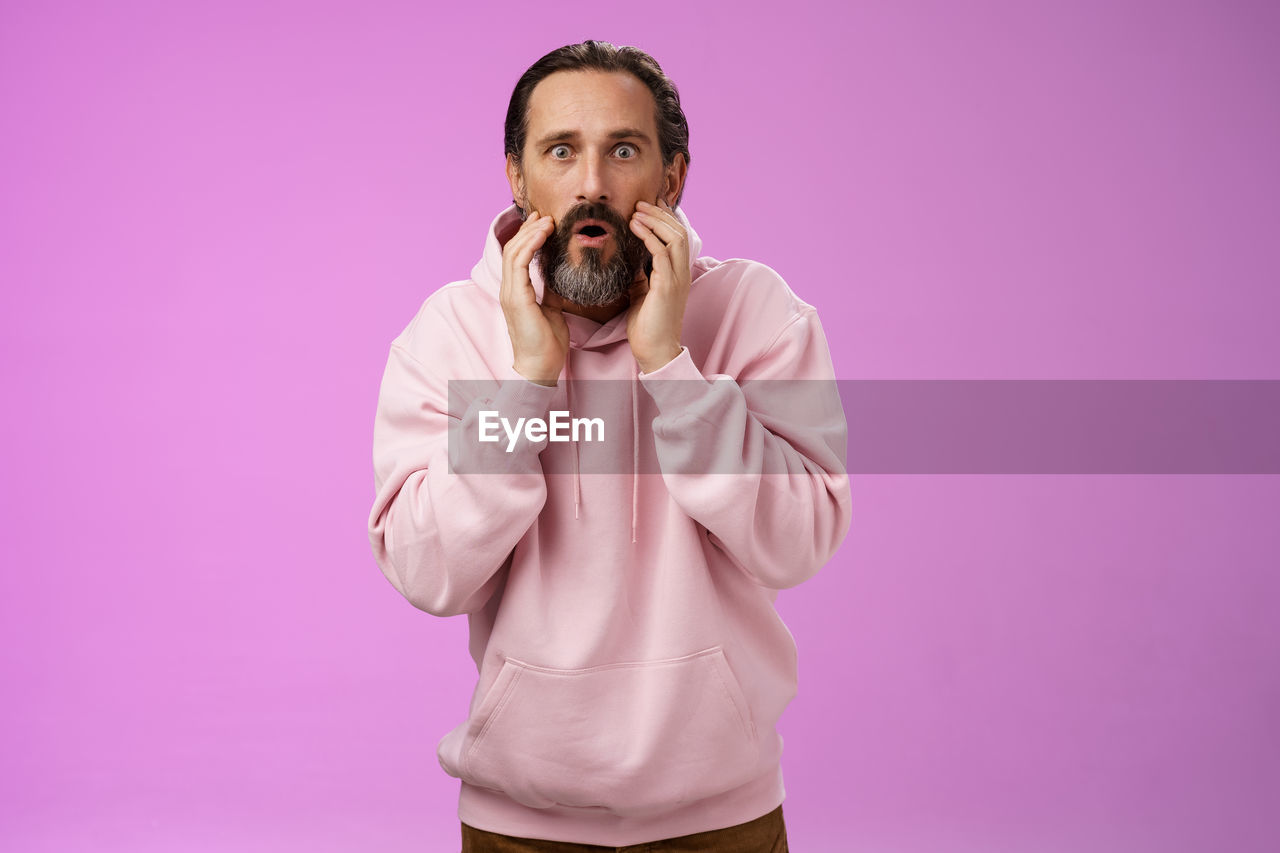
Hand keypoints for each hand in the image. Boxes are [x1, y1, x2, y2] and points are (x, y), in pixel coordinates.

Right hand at [500, 210, 568, 385]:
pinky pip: (519, 264)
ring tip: (546, 220)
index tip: (543, 223)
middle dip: (528, 229)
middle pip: (513, 249)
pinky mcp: (516, 298)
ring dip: (530, 233)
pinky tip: (543, 235)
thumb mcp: (552, 310)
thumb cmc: (547, 343)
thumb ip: (550, 291)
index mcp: (516, 292)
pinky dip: (531, 246)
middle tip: (545, 215)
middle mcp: (508, 289)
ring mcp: (510, 293)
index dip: (528, 237)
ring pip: (514, 252)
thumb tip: (559, 277)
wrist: (541, 367)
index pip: (517, 256)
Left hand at [626, 199, 689, 372]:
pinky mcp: (667, 287)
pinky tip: (635, 227)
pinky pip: (662, 253)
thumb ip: (642, 278)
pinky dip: (649, 236)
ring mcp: (677, 279)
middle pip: (679, 232)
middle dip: (660, 213)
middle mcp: (681, 273)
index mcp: (678, 274)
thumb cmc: (648, 327)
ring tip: (637, 210)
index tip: (647, 206)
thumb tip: (632, 265)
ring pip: (674, 238)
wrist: (655, 352)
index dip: (665, 218)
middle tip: (641, 202)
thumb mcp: (643, 295)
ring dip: (655, 220)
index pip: (678, 237)